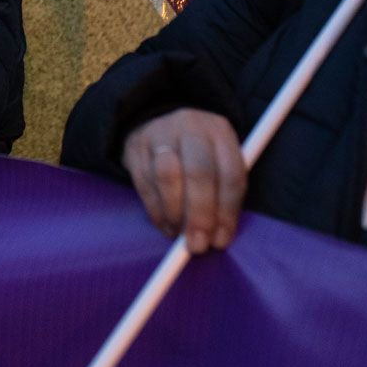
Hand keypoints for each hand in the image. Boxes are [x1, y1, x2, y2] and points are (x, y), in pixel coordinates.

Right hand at [122, 108, 246, 253]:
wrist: (161, 122)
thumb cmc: (200, 154)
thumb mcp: (220, 162)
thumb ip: (223, 194)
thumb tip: (217, 237)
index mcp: (221, 132)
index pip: (230, 174)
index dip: (227, 211)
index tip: (221, 240)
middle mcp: (191, 127)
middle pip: (198, 172)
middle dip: (199, 215)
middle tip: (197, 244)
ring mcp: (160, 133)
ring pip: (167, 176)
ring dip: (174, 213)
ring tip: (178, 233)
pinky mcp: (136, 145)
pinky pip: (144, 182)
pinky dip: (155, 210)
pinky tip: (165, 224)